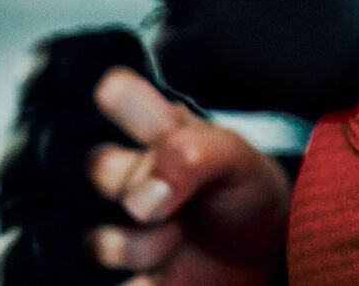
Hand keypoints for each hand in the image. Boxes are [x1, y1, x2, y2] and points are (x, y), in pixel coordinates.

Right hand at [84, 67, 287, 285]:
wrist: (261, 255)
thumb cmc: (244, 192)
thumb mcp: (237, 161)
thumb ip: (193, 156)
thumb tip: (143, 195)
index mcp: (156, 131)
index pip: (118, 93)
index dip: (120, 97)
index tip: (125, 100)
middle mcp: (130, 175)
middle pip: (97, 166)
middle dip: (135, 184)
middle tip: (174, 198)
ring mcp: (126, 228)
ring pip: (99, 240)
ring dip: (142, 245)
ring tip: (177, 237)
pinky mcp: (130, 277)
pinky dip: (137, 285)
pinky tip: (159, 277)